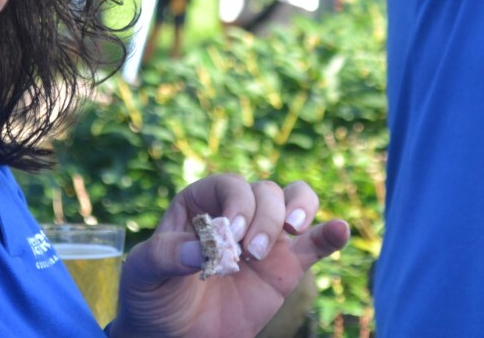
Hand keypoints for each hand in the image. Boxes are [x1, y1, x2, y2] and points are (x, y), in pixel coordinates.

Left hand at [109, 174, 349, 337]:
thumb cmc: (153, 298)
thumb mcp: (144, 275)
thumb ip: (167, 255)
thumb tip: (199, 249)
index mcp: (202, 204)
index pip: (228, 185)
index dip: (236, 202)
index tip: (231, 234)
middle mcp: (238, 213)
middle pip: (266, 192)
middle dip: (265, 217)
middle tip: (250, 253)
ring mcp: (266, 238)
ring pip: (295, 201)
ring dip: (299, 209)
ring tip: (292, 231)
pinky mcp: (287, 266)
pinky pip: (315, 244)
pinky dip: (330, 234)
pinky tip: (340, 230)